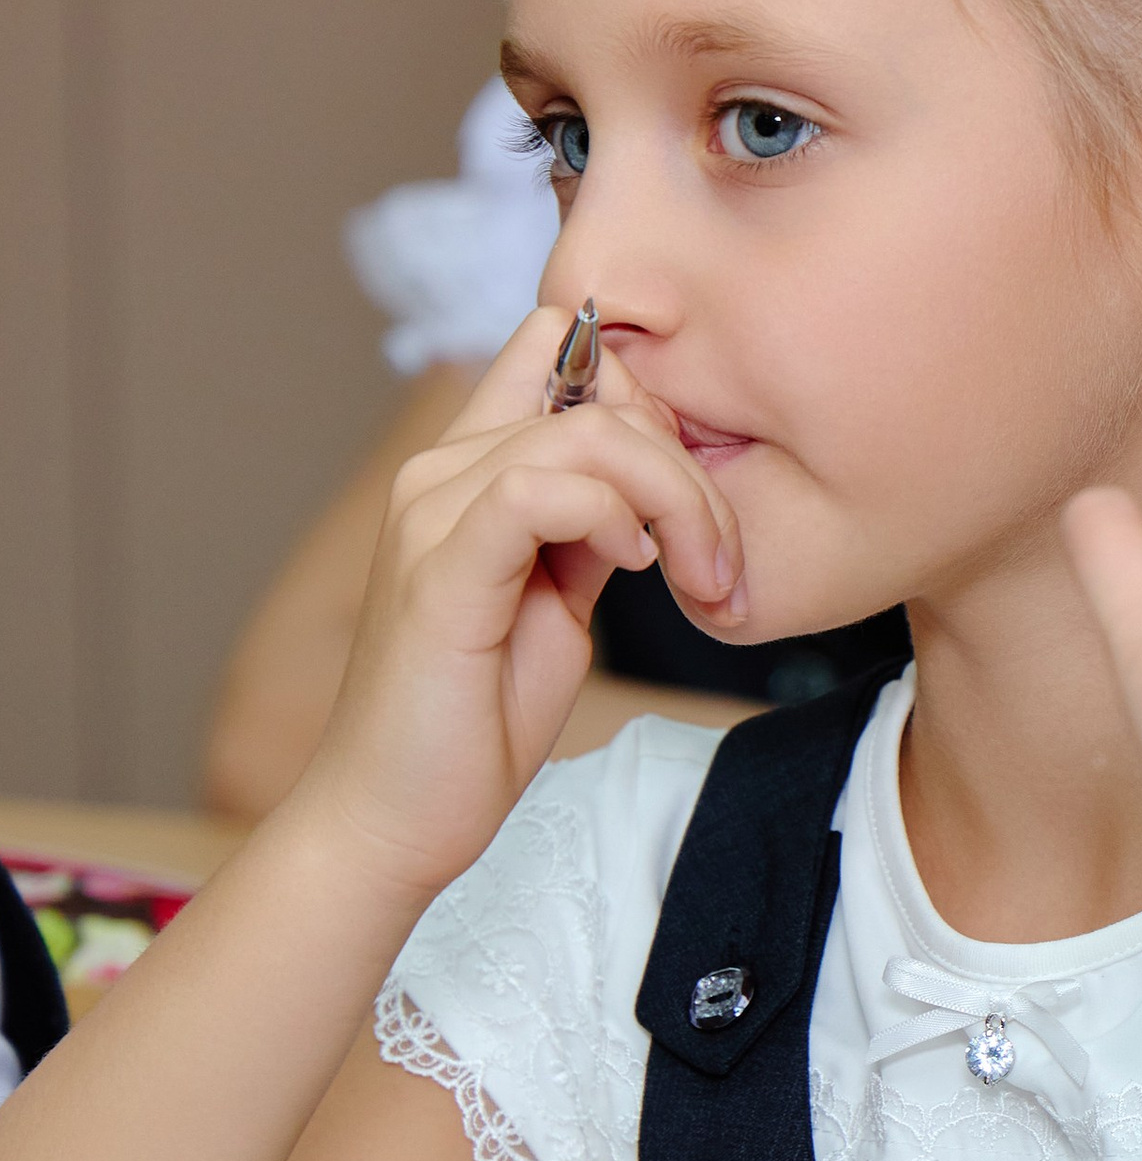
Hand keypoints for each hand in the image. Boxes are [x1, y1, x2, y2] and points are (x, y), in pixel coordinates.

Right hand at [295, 309, 743, 899]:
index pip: (557, 344)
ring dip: (674, 498)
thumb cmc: (478, 717)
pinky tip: (636, 566)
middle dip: (690, 466)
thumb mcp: (562, 598)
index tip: (695, 491)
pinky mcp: (440, 570)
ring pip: (585, 430)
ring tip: (698, 576)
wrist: (398, 816)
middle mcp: (441, 472)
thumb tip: (658, 485)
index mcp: (470, 469)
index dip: (649, 392)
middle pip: (598, 388)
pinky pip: (538, 487)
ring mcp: (433, 514)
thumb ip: (596, 527)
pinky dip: (611, 515)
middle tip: (722, 560)